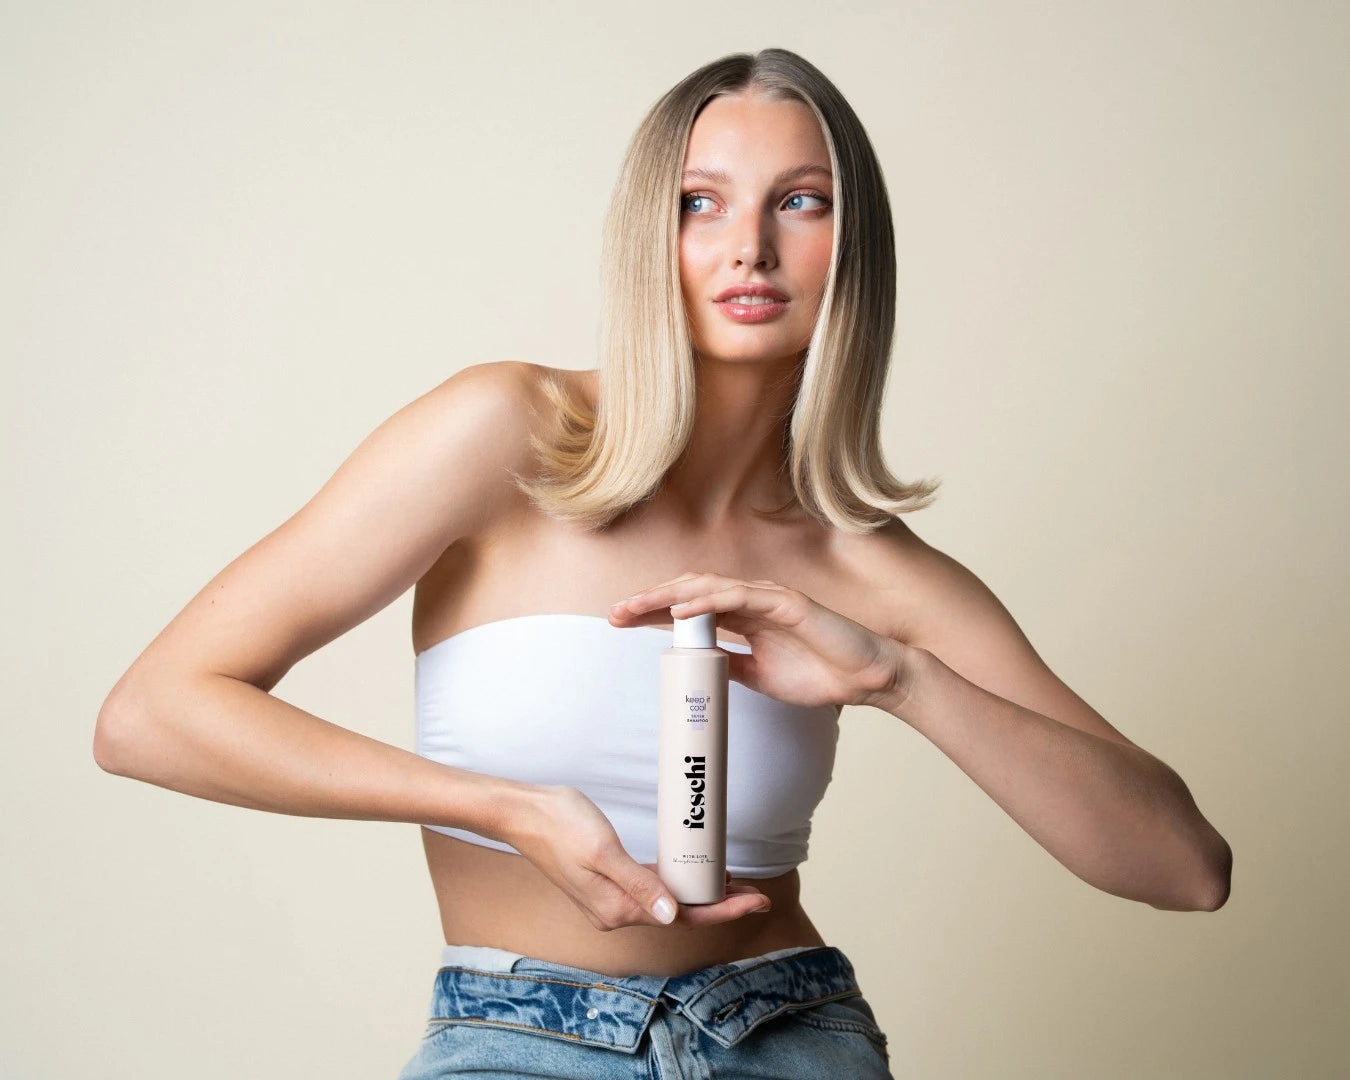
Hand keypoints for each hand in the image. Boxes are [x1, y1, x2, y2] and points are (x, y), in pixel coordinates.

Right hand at [509, 784, 773, 930]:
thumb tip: (672, 914)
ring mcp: (609, 898)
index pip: (681, 918)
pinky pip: (651, 889)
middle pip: (679, 914)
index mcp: (616, 909)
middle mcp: (614, 911)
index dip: (722, 910)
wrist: (524, 813)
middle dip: (719, 905)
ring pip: (667, 903)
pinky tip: (692, 876)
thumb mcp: (603, 851)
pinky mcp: (606, 882)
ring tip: (734, 885)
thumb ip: (638, 885)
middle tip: (756, 893)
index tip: (755, 902)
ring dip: (700, 895)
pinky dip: (676, 885)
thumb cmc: (560, 825)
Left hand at [610, 571, 914, 710]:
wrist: (865, 679)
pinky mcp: (787, 602)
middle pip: (690, 592)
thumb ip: (729, 665)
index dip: (654, 611)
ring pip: (708, 588)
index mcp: (744, 617)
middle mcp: (751, 601)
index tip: (620, 621)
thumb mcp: (759, 676)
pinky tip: (682, 607)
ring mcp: (768, 598)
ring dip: (669, 596)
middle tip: (615, 613)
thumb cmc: (820, 674)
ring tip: (637, 606)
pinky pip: (741, 596)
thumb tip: (696, 669)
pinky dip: (708, 600)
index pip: (690, 608)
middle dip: (650, 601)